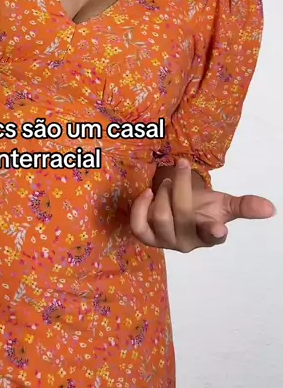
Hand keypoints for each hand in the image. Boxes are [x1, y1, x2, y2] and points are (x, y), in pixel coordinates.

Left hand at [130, 158, 275, 251]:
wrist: (183, 212)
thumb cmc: (204, 209)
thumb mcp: (225, 204)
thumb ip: (245, 206)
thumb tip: (271, 208)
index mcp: (209, 234)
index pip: (212, 236)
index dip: (214, 233)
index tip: (219, 227)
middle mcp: (187, 242)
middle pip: (182, 213)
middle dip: (181, 185)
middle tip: (181, 166)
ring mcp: (165, 241)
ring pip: (160, 216)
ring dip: (163, 193)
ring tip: (168, 183)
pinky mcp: (147, 236)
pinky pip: (138, 225)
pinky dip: (141, 207)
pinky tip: (148, 193)